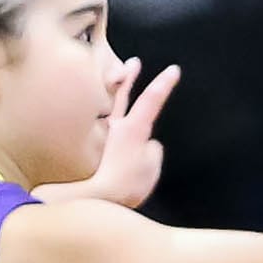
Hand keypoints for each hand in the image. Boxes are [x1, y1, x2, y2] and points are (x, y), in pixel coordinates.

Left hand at [85, 56, 180, 207]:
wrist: (93, 199)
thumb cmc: (124, 185)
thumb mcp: (151, 166)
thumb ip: (152, 151)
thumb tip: (146, 146)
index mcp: (133, 128)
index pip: (151, 99)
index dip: (163, 83)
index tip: (173, 70)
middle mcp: (114, 128)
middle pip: (122, 95)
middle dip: (130, 78)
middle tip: (134, 63)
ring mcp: (100, 139)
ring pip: (108, 111)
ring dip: (113, 98)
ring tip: (114, 86)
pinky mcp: (89, 153)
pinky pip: (99, 134)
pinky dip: (103, 127)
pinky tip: (104, 131)